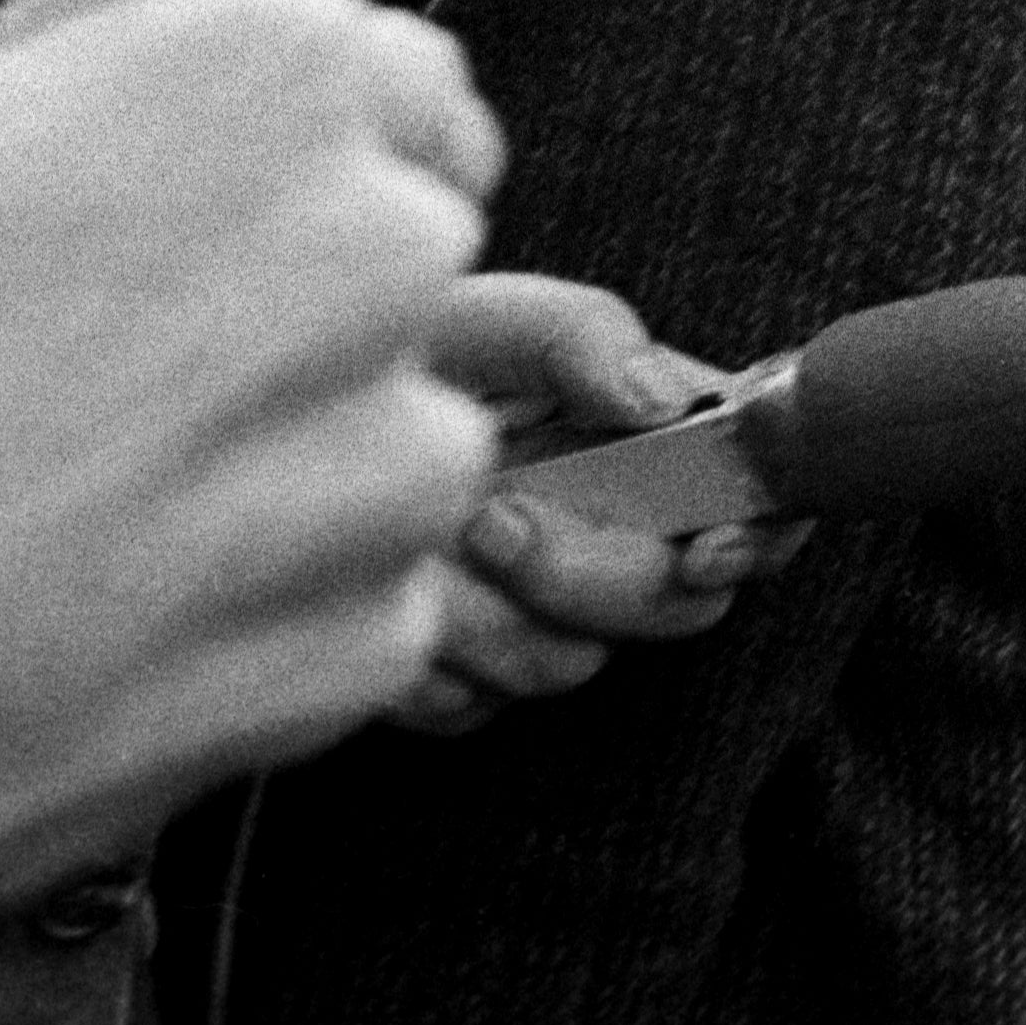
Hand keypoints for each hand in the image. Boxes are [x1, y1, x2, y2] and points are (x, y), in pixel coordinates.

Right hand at [0, 0, 497, 1024]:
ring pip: (375, 443)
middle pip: (383, 262)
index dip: (280, 142)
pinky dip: (245, 623)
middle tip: (70, 373)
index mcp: (264, 82)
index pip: (387, 79)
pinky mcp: (364, 647)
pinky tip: (73, 623)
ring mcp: (386, 465)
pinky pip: (347, 606)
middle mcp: (375, 256)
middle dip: (266, 307)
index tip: (202, 197)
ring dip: (260, 473)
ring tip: (48, 512)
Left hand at [395, 273, 802, 730]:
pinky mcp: (469, 678)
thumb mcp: (475, 317)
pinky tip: (384, 596)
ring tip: (415, 543)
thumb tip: (662, 402)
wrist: (263, 436)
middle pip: (679, 604)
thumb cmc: (386, 356)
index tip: (706, 549)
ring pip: (570, 663)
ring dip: (483, 613)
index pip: (762, 494)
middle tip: (488, 516)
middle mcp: (617, 529)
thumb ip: (576, 333)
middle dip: (586, 573)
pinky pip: (474, 707)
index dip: (761, 532)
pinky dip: (420, 660)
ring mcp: (545, 611)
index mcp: (649, 435)